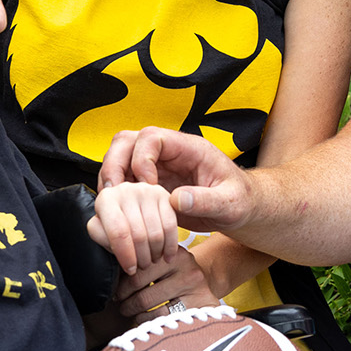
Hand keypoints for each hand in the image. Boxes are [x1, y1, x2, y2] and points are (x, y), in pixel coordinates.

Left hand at [87, 181, 178, 273]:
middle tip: (142, 267)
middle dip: (142, 257)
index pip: (118, 232)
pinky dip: (170, 246)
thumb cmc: (115, 222)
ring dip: (155, 253)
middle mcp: (126, 190)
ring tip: (151, 260)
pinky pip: (171, 226)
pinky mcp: (164, 195)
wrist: (130, 206)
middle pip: (139, 235)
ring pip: (156, 233)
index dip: (126, 255)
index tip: (130, 269)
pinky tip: (167, 256)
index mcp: (106, 199)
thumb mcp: (101, 229)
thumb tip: (113, 244)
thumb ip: (101, 236)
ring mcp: (147, 191)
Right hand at [99, 128, 251, 232]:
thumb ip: (206, 200)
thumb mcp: (231, 203)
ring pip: (119, 159)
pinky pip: (123, 181)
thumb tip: (176, 199)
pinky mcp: (150, 185)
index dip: (142, 158)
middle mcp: (168, 153)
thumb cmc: (240, 200)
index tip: (148, 185)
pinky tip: (119, 213)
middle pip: (127, 142)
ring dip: (110, 179)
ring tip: (111, 204)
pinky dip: (115, 195)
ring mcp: (157, 167)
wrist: (240, 209)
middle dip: (114, 164)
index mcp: (188, 148)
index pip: (152, 137)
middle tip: (114, 192)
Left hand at [111, 244, 222, 319]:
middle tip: (118, 302)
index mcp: (172, 251)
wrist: (204, 289)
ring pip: (146, 301)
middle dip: (123, 296)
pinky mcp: (199, 305)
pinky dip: (144, 319)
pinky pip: (160, 316)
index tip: (114, 289)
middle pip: (138, 283)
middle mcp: (185, 265)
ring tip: (127, 310)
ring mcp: (193, 286)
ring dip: (131, 309)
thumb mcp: (162, 263)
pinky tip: (141, 318)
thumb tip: (109, 269)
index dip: (121, 281)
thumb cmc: (174, 276)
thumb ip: (141, 262)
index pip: (136, 266)